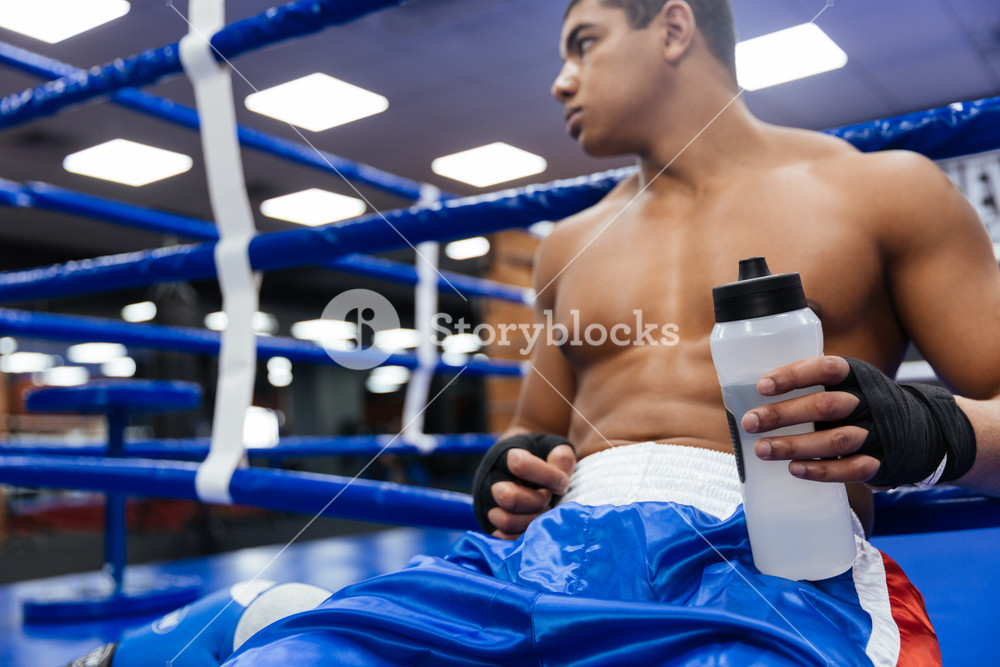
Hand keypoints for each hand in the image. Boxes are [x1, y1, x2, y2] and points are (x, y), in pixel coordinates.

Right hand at [488, 445, 574, 538]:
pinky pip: (503, 538)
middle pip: (509, 498)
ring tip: (543, 511)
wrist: (518, 465)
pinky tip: (535, 526)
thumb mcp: (553, 447)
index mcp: (504, 455)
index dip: (548, 475)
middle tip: (549, 498)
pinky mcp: (488, 524)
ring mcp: (486, 503)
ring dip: (531, 521)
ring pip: (505, 521)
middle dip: (537, 502)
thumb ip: (561, 458)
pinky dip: (522, 537)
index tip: (563, 482)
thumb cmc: (539, 456)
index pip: (520, 464)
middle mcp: (489, 479)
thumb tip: (561, 483)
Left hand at [740, 355, 881, 485]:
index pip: (826, 368)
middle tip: (749, 422)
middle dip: (783, 415)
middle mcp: (869, 402)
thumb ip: (814, 386)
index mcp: (857, 376)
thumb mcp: (848, 384)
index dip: (793, 376)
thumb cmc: (864, 404)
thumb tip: (752, 395)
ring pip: (835, 440)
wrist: (924, 429)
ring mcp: (877, 433)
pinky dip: (821, 471)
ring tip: (762, 449)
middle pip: (825, 406)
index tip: (762, 387)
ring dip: (795, 446)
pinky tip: (795, 469)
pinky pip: (851, 469)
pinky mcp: (882, 462)